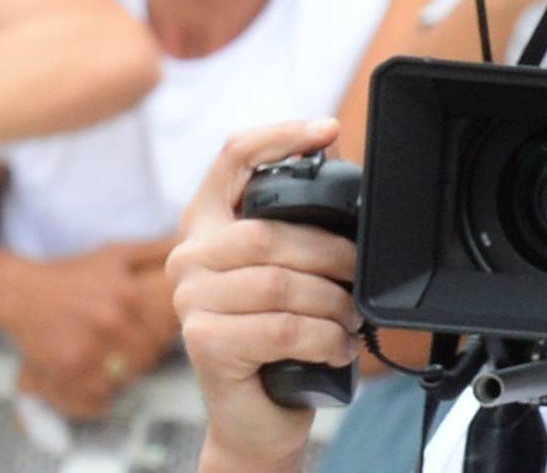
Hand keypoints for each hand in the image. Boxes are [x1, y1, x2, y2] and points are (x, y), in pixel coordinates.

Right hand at [11, 238, 180, 417]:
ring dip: (123, 375)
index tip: (155, 330)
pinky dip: (100, 395)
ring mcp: (89, 349)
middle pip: (151, 356)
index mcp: (129, 293)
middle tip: (128, 347)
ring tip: (110, 360)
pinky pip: (99, 398)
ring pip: (127, 379)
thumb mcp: (116, 254)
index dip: (165, 333)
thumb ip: (156, 251)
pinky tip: (92, 376)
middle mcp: (112, 322)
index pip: (169, 328)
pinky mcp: (67, 371)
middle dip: (145, 355)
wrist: (20, 292)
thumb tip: (189, 245)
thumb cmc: (72, 274)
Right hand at [169, 119, 359, 472]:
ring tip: (350, 317)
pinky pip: (284, 327)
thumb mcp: (287, 269)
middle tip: (358, 272)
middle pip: (268, 231)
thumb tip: (334, 154)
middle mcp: (188, 255)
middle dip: (330, 251)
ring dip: (332, 302)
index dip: (279, 137)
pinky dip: (325, 336)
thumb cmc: (276, 336)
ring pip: (281, 283)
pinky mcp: (204, 342)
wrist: (255, 416)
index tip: (326, 130)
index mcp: (206, 223)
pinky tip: (337, 345)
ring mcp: (190, 300)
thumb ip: (299, 218)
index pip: (232, 158)